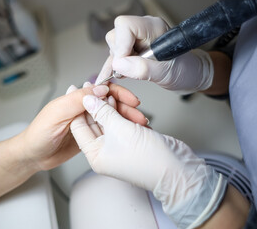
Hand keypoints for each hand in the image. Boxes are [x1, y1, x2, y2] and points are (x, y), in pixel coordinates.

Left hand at [19, 83, 147, 170]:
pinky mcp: (91, 136)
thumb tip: (101, 88)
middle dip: (127, 108)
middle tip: (139, 116)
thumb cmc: (39, 133)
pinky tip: (129, 134)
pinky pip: (108, 130)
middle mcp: (83, 108)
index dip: (118, 93)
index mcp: (75, 98)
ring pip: (112, 117)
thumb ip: (78, 99)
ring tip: (139, 126)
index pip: (102, 90)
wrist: (33, 156)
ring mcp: (88, 122)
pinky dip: (120, 131)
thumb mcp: (58, 113)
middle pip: (110, 104)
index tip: (131, 100)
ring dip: (126, 120)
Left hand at [71, 94, 226, 227]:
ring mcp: (118, 147)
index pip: (79, 127)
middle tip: (97, 86)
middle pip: (94, 122)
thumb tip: (88, 99)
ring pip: (110, 121)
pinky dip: (123, 113)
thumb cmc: (149, 159)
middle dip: (97, 104)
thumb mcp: (119, 129)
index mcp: (95, 155)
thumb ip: (102, 112)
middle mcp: (104, 152)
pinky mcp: (131, 141)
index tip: (80, 89)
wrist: (178, 169)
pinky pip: (122, 124)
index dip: (79, 106)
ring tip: (112, 92)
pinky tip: (124, 101)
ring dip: (112, 107)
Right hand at [96, 16, 213, 93]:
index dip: (121, 45)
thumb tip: (119, 64)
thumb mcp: (166, 73)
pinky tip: (114, 76)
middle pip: (116, 35)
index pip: (125, 25)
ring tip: (134, 72)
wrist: (189, 75)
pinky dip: (114, 67)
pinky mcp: (132, 48)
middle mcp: (143, 29)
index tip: (125, 63)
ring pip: (113, 46)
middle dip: (119, 55)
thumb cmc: (184, 71)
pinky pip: (115, 55)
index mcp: (154, 28)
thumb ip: (142, 69)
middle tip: (132, 69)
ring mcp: (137, 38)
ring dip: (118, 62)